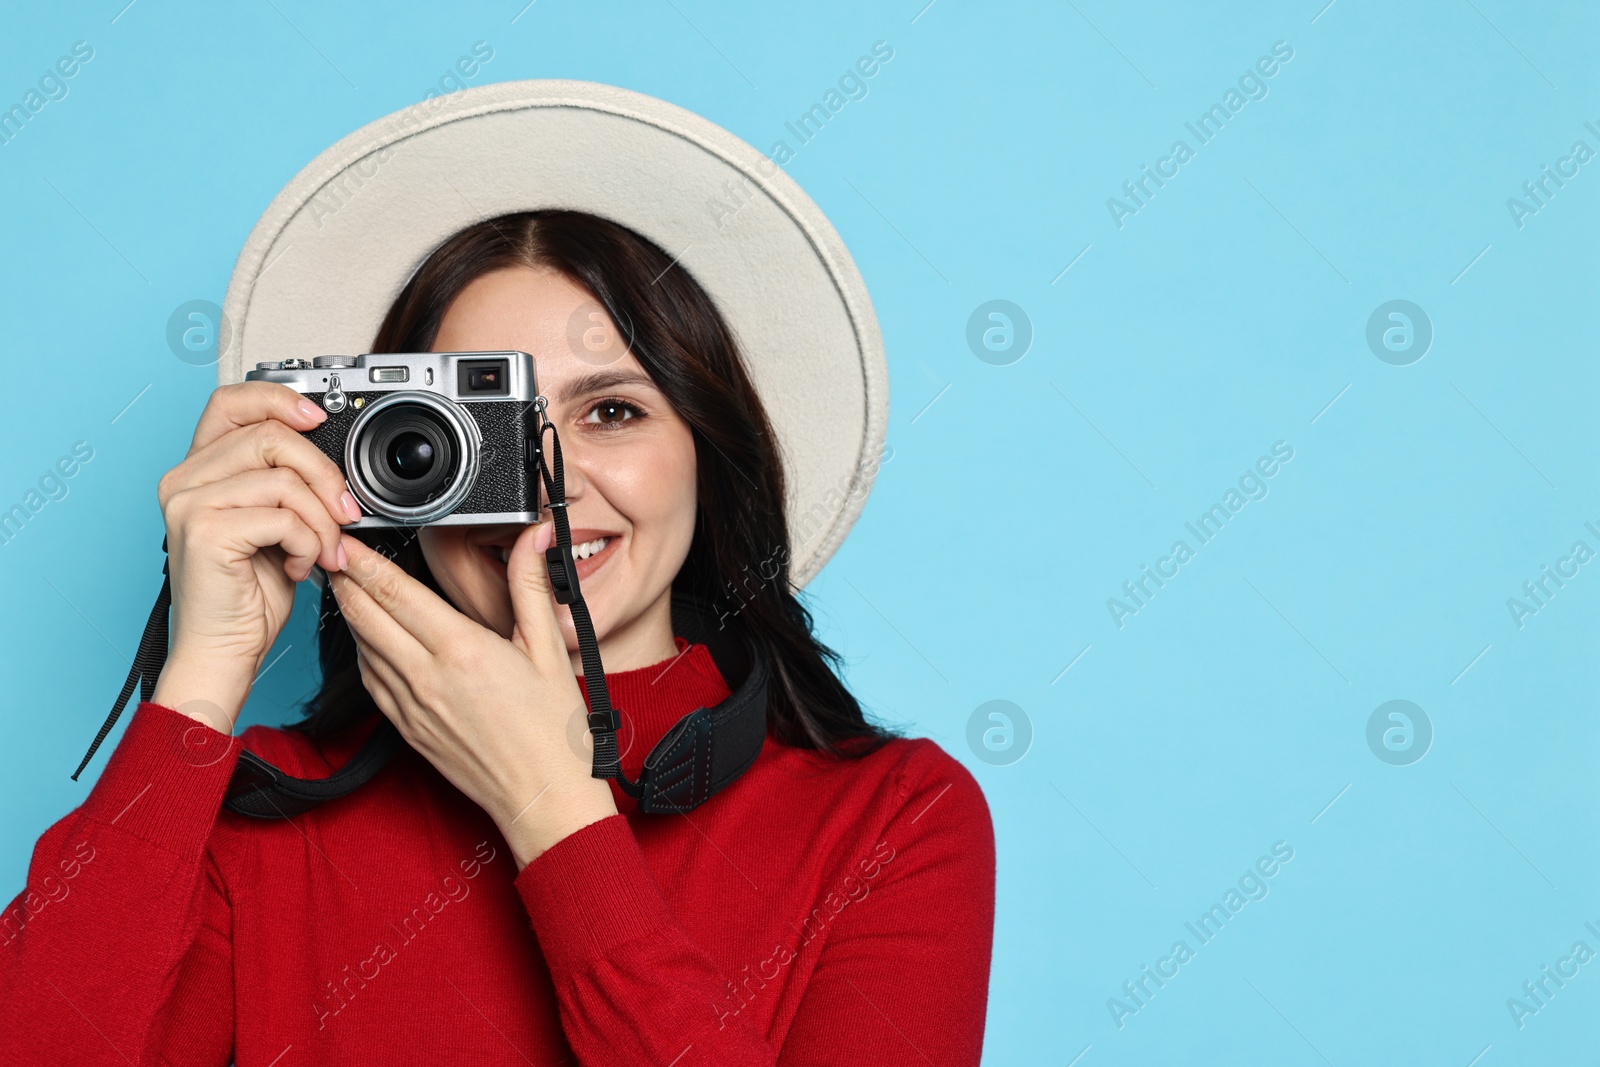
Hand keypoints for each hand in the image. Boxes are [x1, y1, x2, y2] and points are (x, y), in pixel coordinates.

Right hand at [151, 382, 359, 730]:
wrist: (223, 652)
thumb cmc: (248, 596)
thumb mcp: (274, 525)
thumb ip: (285, 483)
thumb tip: (331, 456)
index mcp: (197, 471)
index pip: (231, 402)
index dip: (278, 399)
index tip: (319, 418)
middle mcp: (183, 480)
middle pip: (270, 436)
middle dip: (324, 474)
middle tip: (345, 514)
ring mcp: (188, 504)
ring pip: (284, 479)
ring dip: (321, 520)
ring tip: (322, 552)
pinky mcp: (204, 532)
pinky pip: (283, 516)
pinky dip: (308, 543)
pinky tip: (299, 567)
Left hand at [328, 524, 616, 867]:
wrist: (545, 797)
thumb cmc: (554, 730)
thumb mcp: (549, 647)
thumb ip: (530, 585)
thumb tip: (533, 536)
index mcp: (463, 650)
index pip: (396, 593)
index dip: (364, 562)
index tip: (346, 541)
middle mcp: (428, 677)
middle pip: (365, 617)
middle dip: (345, 581)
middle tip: (333, 555)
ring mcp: (413, 707)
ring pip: (362, 650)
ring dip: (351, 616)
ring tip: (348, 590)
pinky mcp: (408, 731)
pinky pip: (371, 684)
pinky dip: (363, 655)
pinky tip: (370, 642)